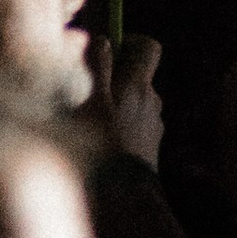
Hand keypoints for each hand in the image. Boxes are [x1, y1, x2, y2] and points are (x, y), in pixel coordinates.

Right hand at [82, 32, 164, 169]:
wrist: (123, 197)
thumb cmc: (101, 145)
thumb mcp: (90, 99)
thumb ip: (97, 66)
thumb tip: (102, 39)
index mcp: (139, 86)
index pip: (149, 47)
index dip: (129, 42)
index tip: (108, 49)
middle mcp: (152, 103)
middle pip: (136, 76)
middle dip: (112, 77)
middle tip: (84, 88)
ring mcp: (153, 127)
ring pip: (130, 104)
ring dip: (111, 105)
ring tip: (84, 121)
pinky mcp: (148, 149)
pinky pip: (131, 127)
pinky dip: (117, 128)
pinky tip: (96, 145)